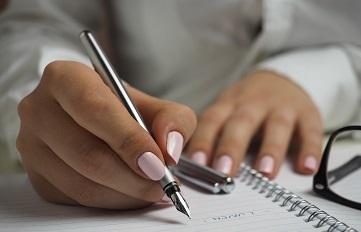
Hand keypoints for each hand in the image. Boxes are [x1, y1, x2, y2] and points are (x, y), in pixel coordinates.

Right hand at [17, 61, 195, 208]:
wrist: (99, 119)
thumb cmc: (125, 110)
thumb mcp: (155, 105)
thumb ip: (173, 120)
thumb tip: (170, 149)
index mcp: (65, 78)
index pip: (95, 109)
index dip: (129, 139)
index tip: (157, 162)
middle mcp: (40, 109)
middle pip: (87, 153)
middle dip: (132, 176)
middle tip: (162, 183)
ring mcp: (32, 146)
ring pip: (82, 183)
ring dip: (126, 193)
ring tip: (153, 189)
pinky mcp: (37, 175)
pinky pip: (76, 199)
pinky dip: (112, 201)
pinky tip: (131, 192)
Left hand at [187, 71, 322, 178]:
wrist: (281, 80)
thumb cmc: (247, 104)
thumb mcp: (228, 111)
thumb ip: (214, 134)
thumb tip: (192, 166)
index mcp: (230, 104)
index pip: (212, 121)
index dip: (204, 141)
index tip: (197, 163)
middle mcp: (254, 103)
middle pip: (242, 123)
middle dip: (232, 147)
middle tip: (225, 171)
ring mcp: (282, 107)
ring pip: (276, 126)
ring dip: (270, 149)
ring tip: (265, 172)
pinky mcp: (307, 113)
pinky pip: (310, 130)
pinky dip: (310, 149)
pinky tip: (306, 167)